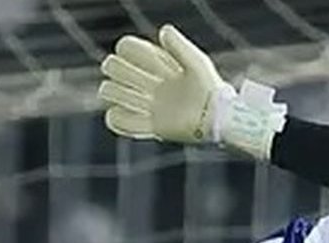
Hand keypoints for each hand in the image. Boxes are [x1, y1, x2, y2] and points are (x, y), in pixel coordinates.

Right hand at [99, 24, 228, 143]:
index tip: (152, 60)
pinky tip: (140, 116)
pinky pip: (118, 121)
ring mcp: (150, 105)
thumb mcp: (197, 62)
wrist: (219, 121)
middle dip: (119, 69)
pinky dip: (118, 118)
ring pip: (109, 91)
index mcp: (161, 65)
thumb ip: (180, 46)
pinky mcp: (153, 127)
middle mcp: (151, 84)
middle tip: (143, 80)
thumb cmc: (211, 89)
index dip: (129, 50)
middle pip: (113, 67)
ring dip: (117, 92)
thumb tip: (162, 30)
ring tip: (141, 100)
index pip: (127, 48)